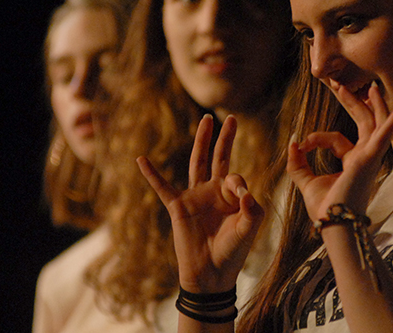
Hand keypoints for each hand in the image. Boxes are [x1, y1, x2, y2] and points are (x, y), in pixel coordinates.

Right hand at [137, 114, 263, 291]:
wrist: (212, 275)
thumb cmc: (233, 252)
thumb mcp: (249, 229)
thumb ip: (251, 209)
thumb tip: (245, 192)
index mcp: (232, 196)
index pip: (236, 176)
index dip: (238, 184)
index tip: (241, 198)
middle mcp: (214, 191)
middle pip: (219, 158)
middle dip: (225, 138)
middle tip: (231, 117)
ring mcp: (195, 197)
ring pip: (198, 163)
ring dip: (201, 142)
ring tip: (206, 121)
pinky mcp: (178, 207)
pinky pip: (162, 187)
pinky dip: (151, 174)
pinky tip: (141, 159)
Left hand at [287, 82, 392, 221]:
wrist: (332, 224)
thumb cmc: (324, 208)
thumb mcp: (305, 181)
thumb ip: (297, 162)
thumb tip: (292, 141)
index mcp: (353, 161)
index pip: (336, 138)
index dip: (317, 138)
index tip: (302, 145)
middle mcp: (364, 157)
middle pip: (362, 123)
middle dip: (353, 103)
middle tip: (342, 85)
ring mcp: (369, 158)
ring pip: (375, 125)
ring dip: (373, 105)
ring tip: (371, 87)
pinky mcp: (368, 160)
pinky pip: (382, 138)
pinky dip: (390, 124)